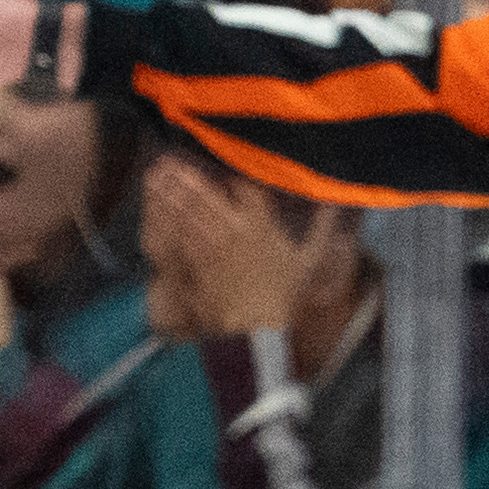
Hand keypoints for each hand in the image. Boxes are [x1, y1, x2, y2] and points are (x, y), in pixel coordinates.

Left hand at [139, 149, 306, 338]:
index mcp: (261, 223)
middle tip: (169, 159)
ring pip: (187, 210)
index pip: (244, 186)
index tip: (218, 161)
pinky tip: (154, 206)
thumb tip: (335, 205)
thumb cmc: (282, 296)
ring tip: (155, 174)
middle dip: (187, 175)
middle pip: (207, 193)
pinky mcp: (193, 263)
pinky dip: (163, 218)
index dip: (229, 172)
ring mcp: (210, 245)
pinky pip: (175, 235)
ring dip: (170, 191)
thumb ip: (321, 228)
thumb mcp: (308, 259)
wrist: (255, 328)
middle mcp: (233, 228)